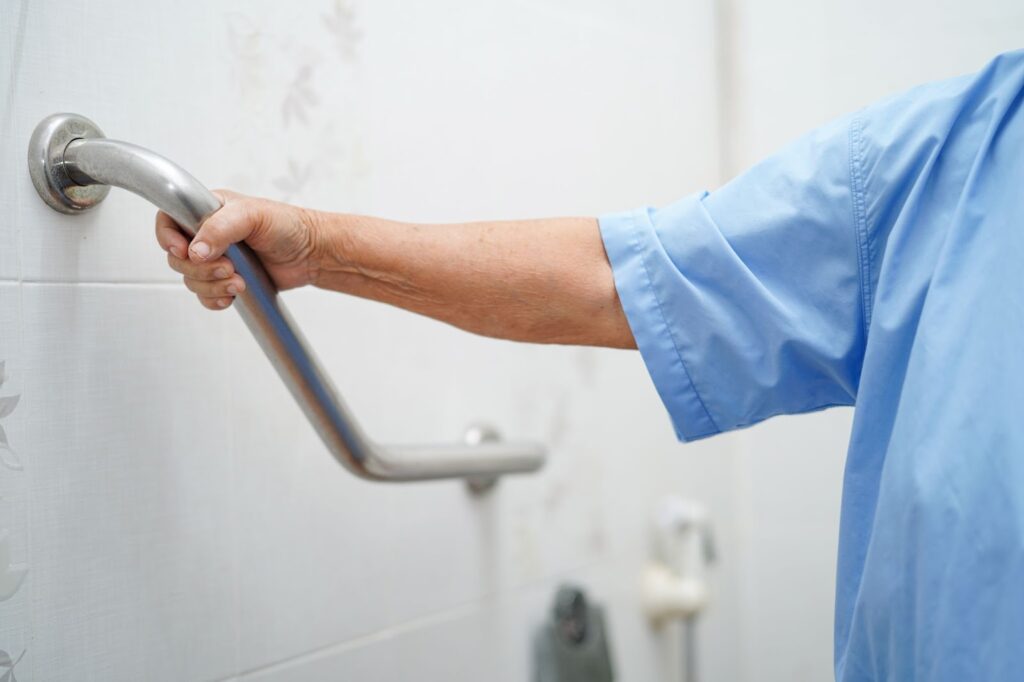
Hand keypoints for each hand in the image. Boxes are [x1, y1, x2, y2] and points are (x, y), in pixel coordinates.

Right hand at [155, 190, 323, 309]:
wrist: (311, 253)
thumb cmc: (287, 225)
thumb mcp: (252, 216)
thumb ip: (220, 228)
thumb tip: (195, 251)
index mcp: (206, 211)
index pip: (168, 221)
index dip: (168, 239)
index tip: (183, 252)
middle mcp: (206, 235)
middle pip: (177, 259)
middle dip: (200, 269)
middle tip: (229, 268)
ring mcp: (216, 259)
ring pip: (191, 280)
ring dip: (212, 286)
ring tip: (240, 281)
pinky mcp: (226, 280)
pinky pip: (205, 295)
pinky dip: (215, 299)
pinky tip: (232, 296)